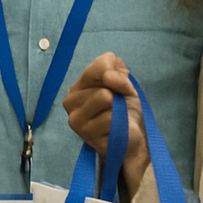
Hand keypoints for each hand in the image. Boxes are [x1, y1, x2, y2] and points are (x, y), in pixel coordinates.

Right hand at [63, 52, 149, 196]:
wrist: (132, 138)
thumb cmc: (125, 109)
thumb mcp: (125, 83)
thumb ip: (117, 71)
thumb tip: (109, 77)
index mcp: (80, 83)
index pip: (102, 64)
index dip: (120, 74)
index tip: (122, 87)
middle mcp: (71, 98)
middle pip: (103, 80)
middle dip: (119, 93)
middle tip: (117, 107)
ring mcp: (74, 116)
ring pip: (104, 97)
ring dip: (117, 108)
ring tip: (114, 117)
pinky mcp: (82, 131)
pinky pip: (109, 117)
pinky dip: (117, 123)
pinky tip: (112, 129)